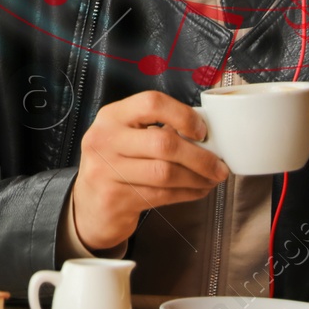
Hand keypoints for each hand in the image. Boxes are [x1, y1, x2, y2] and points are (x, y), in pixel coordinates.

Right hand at [72, 90, 229, 249]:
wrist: (90, 205)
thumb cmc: (117, 164)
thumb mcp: (127, 137)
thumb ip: (158, 126)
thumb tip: (208, 126)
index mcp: (112, 116)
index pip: (151, 103)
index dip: (183, 115)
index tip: (202, 131)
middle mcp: (105, 139)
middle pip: (164, 143)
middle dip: (200, 156)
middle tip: (219, 165)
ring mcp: (106, 170)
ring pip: (166, 173)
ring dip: (197, 177)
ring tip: (212, 178)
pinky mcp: (115, 198)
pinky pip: (162, 195)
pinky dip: (188, 193)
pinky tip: (198, 190)